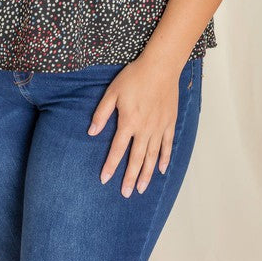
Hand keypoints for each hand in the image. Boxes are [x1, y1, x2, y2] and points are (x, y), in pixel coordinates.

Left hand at [87, 54, 179, 196]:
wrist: (160, 67)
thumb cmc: (134, 77)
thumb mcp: (112, 92)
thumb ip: (101, 113)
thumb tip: (91, 132)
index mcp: (128, 122)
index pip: (117, 149)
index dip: (110, 166)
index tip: (105, 180)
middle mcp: (144, 129)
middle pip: (136, 159)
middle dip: (130, 178)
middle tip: (126, 194)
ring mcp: (159, 127)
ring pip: (152, 156)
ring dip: (147, 174)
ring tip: (142, 189)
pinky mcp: (169, 123)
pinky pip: (167, 145)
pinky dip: (165, 158)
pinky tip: (161, 169)